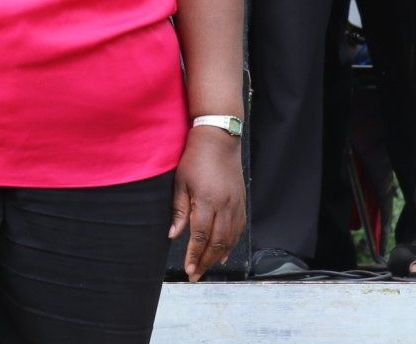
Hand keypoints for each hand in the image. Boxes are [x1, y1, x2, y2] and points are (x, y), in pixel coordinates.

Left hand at [169, 128, 245, 280]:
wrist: (219, 140)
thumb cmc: (195, 158)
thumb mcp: (181, 181)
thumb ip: (179, 210)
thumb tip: (173, 235)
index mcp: (207, 201)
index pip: (200, 236)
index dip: (194, 255)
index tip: (188, 270)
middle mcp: (225, 206)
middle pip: (217, 242)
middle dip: (206, 262)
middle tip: (195, 275)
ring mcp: (236, 205)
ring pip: (230, 239)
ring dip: (218, 256)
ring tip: (207, 267)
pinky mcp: (242, 202)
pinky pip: (239, 229)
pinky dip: (232, 243)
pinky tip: (224, 253)